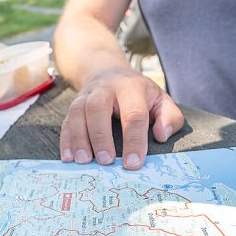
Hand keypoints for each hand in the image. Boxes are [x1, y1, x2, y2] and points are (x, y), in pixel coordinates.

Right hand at [60, 67, 183, 169]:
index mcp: (131, 88)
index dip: (134, 140)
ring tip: (84, 161)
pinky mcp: (73, 105)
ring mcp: (86, 96)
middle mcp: (105, 89)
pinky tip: (68, 157)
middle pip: (98, 109)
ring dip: (79, 138)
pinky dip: (66, 140)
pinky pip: (66, 121)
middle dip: (101, 136)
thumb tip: (161, 136)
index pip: (134, 114)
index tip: (133, 163)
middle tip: (106, 161)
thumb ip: (170, 117)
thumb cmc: (138, 94)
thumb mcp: (160, 99)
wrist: (107, 72)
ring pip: (77, 113)